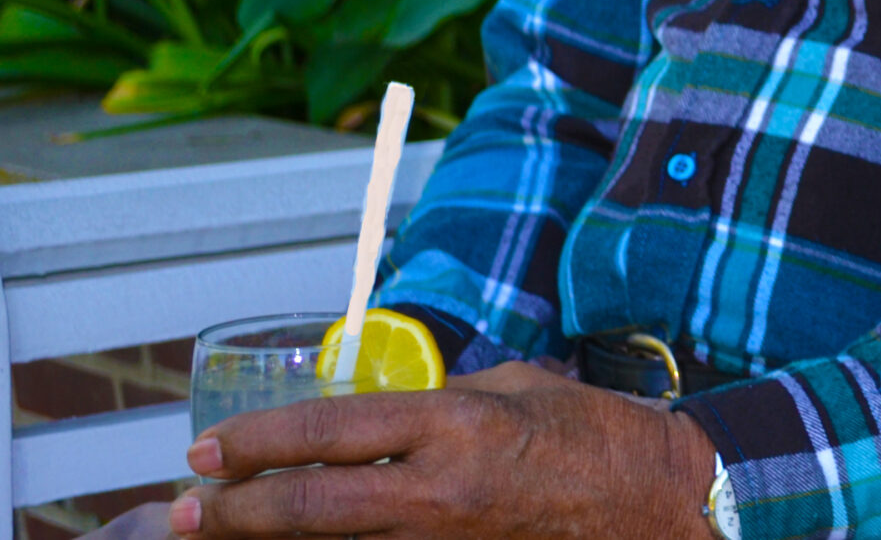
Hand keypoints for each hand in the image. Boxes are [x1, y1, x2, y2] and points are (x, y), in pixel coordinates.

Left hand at [172, 360, 718, 539]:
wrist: (662, 500)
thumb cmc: (598, 434)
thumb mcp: (514, 388)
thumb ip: (439, 403)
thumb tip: (378, 418)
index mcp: (458, 425)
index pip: (332, 430)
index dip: (259, 441)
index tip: (211, 448)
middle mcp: (444, 489)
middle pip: (313, 508)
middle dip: (236, 511)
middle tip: (185, 508)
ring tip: (221, 534)